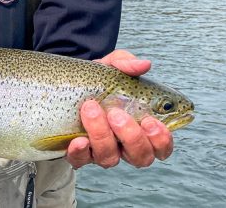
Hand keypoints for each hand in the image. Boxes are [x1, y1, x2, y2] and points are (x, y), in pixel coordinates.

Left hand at [66, 50, 173, 168]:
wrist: (63, 84)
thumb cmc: (97, 80)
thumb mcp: (110, 67)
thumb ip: (126, 63)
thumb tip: (144, 64)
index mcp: (141, 127)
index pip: (161, 145)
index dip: (161, 139)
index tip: (150, 120)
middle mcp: (124, 144)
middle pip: (141, 157)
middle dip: (131, 137)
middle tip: (116, 113)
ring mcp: (101, 150)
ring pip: (110, 158)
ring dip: (102, 135)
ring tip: (91, 108)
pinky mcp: (78, 153)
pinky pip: (81, 161)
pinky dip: (81, 152)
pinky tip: (78, 139)